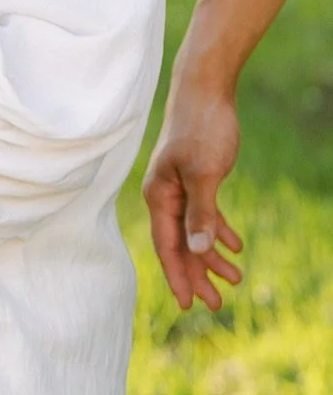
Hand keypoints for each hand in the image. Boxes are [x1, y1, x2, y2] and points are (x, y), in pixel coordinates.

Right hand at [143, 66, 244, 310]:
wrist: (205, 90)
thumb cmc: (202, 128)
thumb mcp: (205, 173)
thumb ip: (200, 213)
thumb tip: (197, 250)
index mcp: (159, 197)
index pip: (167, 246)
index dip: (178, 277)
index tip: (188, 305)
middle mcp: (165, 197)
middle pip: (180, 246)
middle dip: (198, 275)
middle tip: (217, 303)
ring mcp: (179, 188)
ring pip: (194, 233)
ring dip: (212, 256)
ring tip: (235, 278)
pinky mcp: (196, 178)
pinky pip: (205, 215)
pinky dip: (219, 231)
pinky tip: (235, 246)